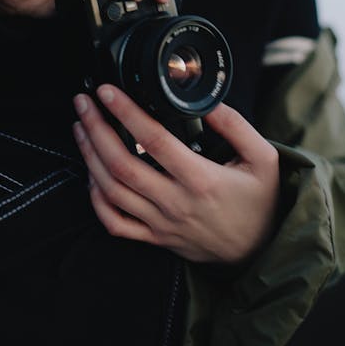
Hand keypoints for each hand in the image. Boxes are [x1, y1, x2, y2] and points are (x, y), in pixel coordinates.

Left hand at [72, 85, 279, 263]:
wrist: (262, 253)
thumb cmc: (261, 204)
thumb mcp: (263, 159)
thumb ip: (236, 127)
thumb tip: (207, 103)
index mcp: (201, 179)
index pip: (154, 140)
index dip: (126, 112)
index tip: (108, 92)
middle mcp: (175, 203)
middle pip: (121, 164)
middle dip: (96, 129)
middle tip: (84, 103)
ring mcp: (161, 224)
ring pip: (112, 191)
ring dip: (90, 156)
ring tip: (81, 127)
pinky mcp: (155, 238)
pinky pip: (115, 223)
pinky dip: (96, 200)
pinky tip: (91, 176)